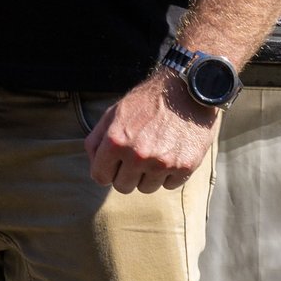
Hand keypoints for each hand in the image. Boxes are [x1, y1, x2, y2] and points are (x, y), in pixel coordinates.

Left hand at [85, 73, 219, 193]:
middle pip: (122, 187)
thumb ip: (96, 140)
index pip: (100, 177)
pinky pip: (169, 186)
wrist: (187, 91)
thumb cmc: (147, 101)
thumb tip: (93, 164)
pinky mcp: (184, 168)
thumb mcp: (114, 112)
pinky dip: (169, 174)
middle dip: (127, 173)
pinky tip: (171, 154)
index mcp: (116, 141)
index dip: (106, 170)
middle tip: (137, 156)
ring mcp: (162, 163)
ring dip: (148, 175)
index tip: (114, 164)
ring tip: (155, 152)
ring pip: (146, 189)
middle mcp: (137, 155)